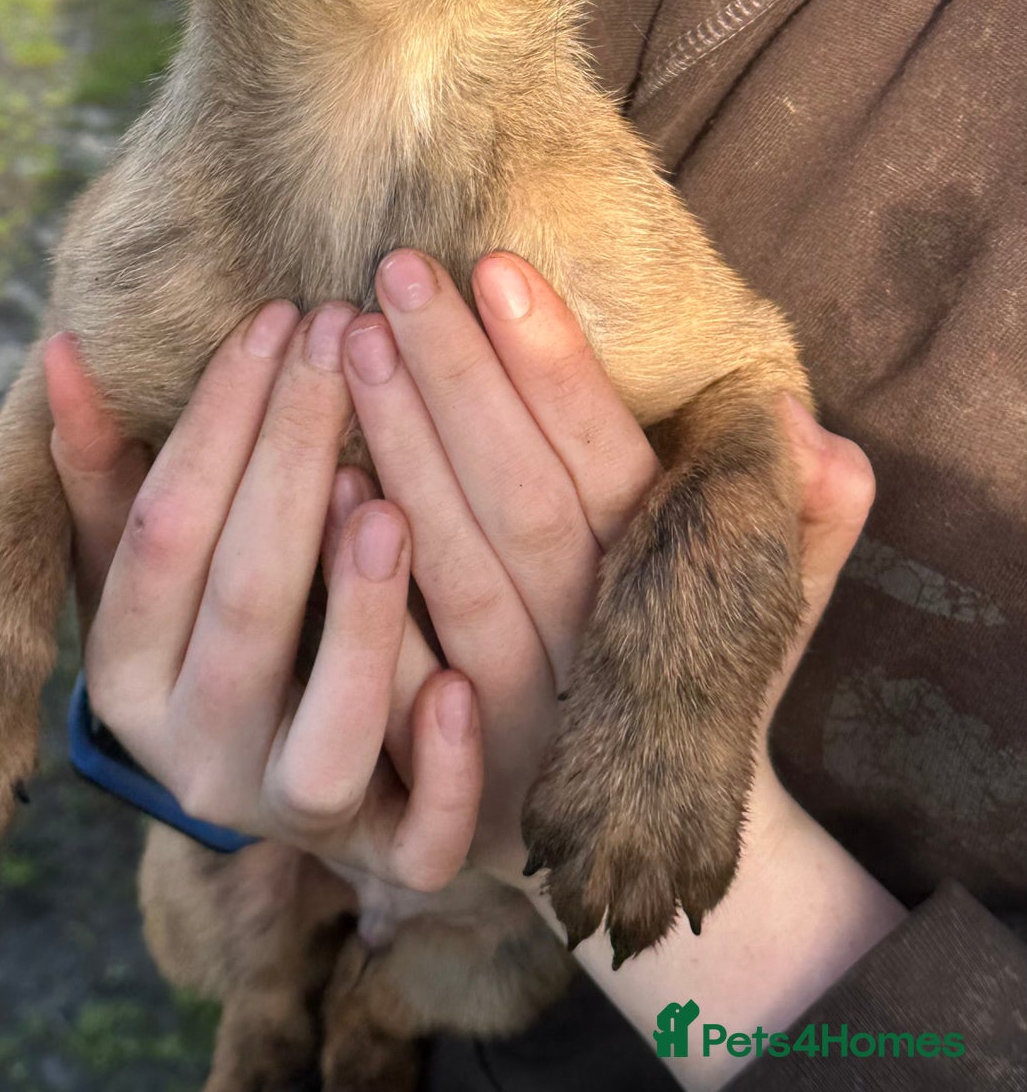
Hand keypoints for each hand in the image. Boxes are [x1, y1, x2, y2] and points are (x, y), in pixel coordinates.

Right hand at [46, 303, 481, 890]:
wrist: (305, 767)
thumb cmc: (227, 622)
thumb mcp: (156, 557)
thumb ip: (112, 468)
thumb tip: (67, 351)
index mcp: (129, 673)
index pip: (166, 533)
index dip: (218, 421)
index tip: (277, 319)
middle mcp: (197, 756)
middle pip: (247, 609)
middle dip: (294, 464)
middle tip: (348, 343)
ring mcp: (291, 814)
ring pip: (326, 740)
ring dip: (359, 620)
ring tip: (388, 504)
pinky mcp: (389, 858)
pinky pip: (416, 841)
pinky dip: (441, 771)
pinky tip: (465, 690)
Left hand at [338, 250, 874, 895]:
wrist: (654, 861)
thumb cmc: (700, 680)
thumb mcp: (769, 605)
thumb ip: (804, 519)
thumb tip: (798, 425)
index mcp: (665, 596)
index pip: (608, 466)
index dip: (555, 370)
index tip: (498, 267)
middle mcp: (590, 653)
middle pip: (516, 502)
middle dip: (454, 378)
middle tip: (396, 269)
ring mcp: (517, 719)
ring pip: (451, 572)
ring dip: (398, 450)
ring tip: (348, 339)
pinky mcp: (447, 777)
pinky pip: (397, 676)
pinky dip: (360, 585)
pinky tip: (324, 484)